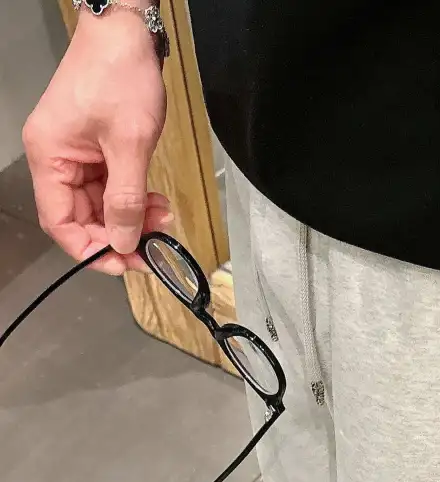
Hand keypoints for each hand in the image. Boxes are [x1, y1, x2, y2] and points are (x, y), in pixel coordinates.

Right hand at [23, 10, 169, 274]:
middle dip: (119, 234)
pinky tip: (157, 203)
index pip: (60, 223)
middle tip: (155, 247)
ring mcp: (75, 153)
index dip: (92, 249)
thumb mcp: (130, 145)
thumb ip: (126, 199)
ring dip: (132, 217)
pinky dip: (134, 199)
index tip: (126, 264)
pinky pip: (111, 187)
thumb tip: (123, 241)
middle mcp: (55, 158)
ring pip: (101, 205)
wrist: (126, 33)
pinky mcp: (96, 148)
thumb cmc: (121, 79)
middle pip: (82, 217)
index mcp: (49, 157)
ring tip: (163, 218)